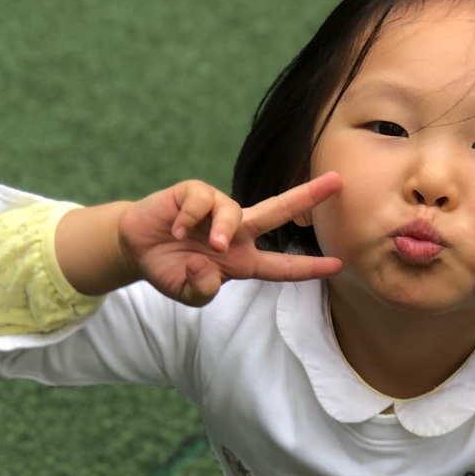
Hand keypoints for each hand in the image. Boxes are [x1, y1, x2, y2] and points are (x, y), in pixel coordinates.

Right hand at [119, 174, 343, 306]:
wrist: (137, 248)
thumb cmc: (171, 270)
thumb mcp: (188, 294)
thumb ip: (202, 290)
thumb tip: (210, 264)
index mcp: (242, 261)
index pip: (281, 266)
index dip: (308, 267)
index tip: (338, 265)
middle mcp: (237, 233)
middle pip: (278, 212)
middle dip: (307, 197)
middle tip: (337, 181)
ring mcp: (216, 210)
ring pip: (234, 210)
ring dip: (225, 228)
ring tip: (212, 246)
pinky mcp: (193, 193)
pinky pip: (201, 200)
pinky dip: (190, 217)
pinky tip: (177, 229)